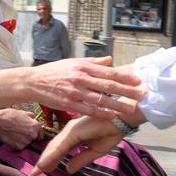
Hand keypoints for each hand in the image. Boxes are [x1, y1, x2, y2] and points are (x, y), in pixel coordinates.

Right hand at [0, 108, 42, 149]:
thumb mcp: (22, 112)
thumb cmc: (9, 115)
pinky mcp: (19, 147)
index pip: (41, 134)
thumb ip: (31, 116)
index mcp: (36, 126)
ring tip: (14, 134)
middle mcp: (33, 135)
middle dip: (29, 137)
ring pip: (26, 143)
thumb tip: (33, 118)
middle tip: (20, 133)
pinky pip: (20, 147)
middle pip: (34, 139)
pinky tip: (11, 138)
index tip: (31, 134)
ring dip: (22, 140)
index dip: (36, 134)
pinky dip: (16, 144)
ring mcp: (26, 142)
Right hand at [23, 58, 145, 120]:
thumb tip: (110, 59)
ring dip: (117, 105)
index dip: (125, 77)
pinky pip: (88, 110)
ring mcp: (75, 91)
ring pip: (100, 99)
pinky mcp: (68, 103)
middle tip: (142, 95)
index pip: (109, 72)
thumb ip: (93, 62)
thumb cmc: (54, 71)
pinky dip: (101, 113)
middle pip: (109, 85)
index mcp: (84, 67)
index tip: (138, 81)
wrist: (33, 81)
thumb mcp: (73, 62)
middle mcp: (81, 78)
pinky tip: (112, 116)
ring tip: (131, 109)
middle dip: (127, 91)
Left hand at [33, 116, 123, 174]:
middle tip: (36, 172)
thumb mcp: (95, 150)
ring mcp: (71, 130)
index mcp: (75, 135)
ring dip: (45, 160)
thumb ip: (81, 159)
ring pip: (54, 148)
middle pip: (54, 148)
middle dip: (45, 161)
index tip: (43, 170)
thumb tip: (69, 169)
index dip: (51, 160)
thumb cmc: (112, 130)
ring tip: (37, 171)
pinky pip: (61, 146)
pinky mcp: (74, 131)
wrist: (122, 118)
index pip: (59, 150)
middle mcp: (70, 131)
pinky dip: (52, 155)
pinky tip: (45, 163)